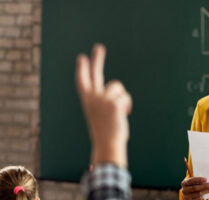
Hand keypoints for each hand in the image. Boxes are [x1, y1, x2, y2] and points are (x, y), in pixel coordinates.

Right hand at [75, 44, 131, 166]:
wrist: (108, 143)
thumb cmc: (106, 132)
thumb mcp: (101, 114)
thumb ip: (106, 100)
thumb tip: (119, 92)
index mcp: (87, 101)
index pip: (82, 81)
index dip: (82, 69)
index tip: (81, 58)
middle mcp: (93, 97)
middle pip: (95, 74)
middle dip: (97, 59)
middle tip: (99, 47)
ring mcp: (102, 99)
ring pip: (117, 87)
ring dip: (122, 98)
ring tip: (118, 112)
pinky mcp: (113, 102)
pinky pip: (125, 96)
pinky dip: (127, 105)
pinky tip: (123, 114)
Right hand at [181, 176, 208, 199]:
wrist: (188, 196)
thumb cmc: (193, 186)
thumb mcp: (193, 183)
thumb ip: (198, 181)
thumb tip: (208, 180)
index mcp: (184, 183)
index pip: (191, 180)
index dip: (198, 179)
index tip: (206, 179)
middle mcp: (184, 190)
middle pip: (195, 188)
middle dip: (204, 186)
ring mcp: (186, 197)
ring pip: (198, 194)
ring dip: (206, 191)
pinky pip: (198, 199)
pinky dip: (203, 196)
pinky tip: (207, 194)